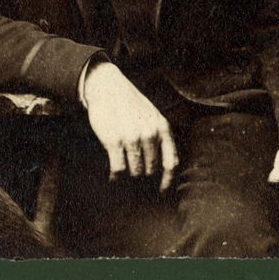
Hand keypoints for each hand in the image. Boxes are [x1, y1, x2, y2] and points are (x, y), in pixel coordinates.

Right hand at [83, 62, 177, 190]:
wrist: (107, 87)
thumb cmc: (130, 103)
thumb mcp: (152, 115)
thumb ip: (160, 135)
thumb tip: (165, 166)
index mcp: (163, 127)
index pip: (171, 162)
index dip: (167, 181)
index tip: (162, 192)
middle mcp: (150, 133)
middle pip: (151, 170)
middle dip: (142, 175)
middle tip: (133, 175)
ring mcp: (132, 137)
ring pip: (135, 172)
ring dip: (128, 175)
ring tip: (122, 171)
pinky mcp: (114, 141)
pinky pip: (119, 169)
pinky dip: (115, 177)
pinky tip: (112, 176)